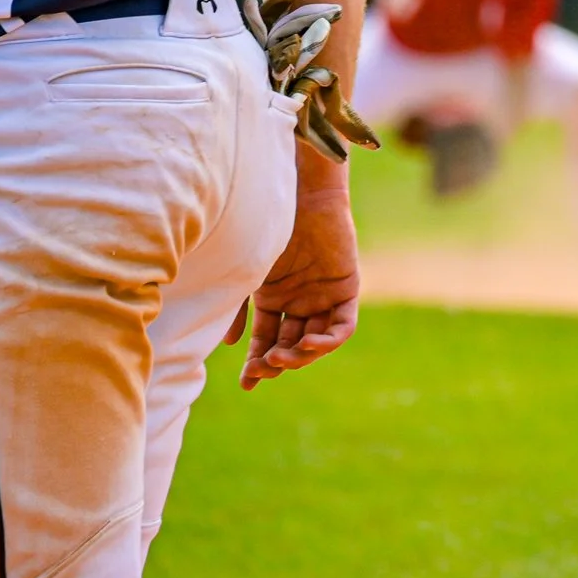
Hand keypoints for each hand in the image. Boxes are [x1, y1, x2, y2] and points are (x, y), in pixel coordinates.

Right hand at [225, 144, 358, 390]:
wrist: (296, 193)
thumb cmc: (266, 225)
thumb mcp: (248, 272)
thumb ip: (239, 306)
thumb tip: (231, 344)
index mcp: (273, 298)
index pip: (266, 340)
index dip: (258, 364)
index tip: (247, 384)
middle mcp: (298, 300)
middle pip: (291, 344)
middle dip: (277, 362)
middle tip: (264, 368)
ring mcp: (322, 295)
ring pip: (317, 340)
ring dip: (301, 355)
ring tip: (282, 357)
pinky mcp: (346, 288)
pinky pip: (342, 325)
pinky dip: (329, 340)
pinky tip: (309, 345)